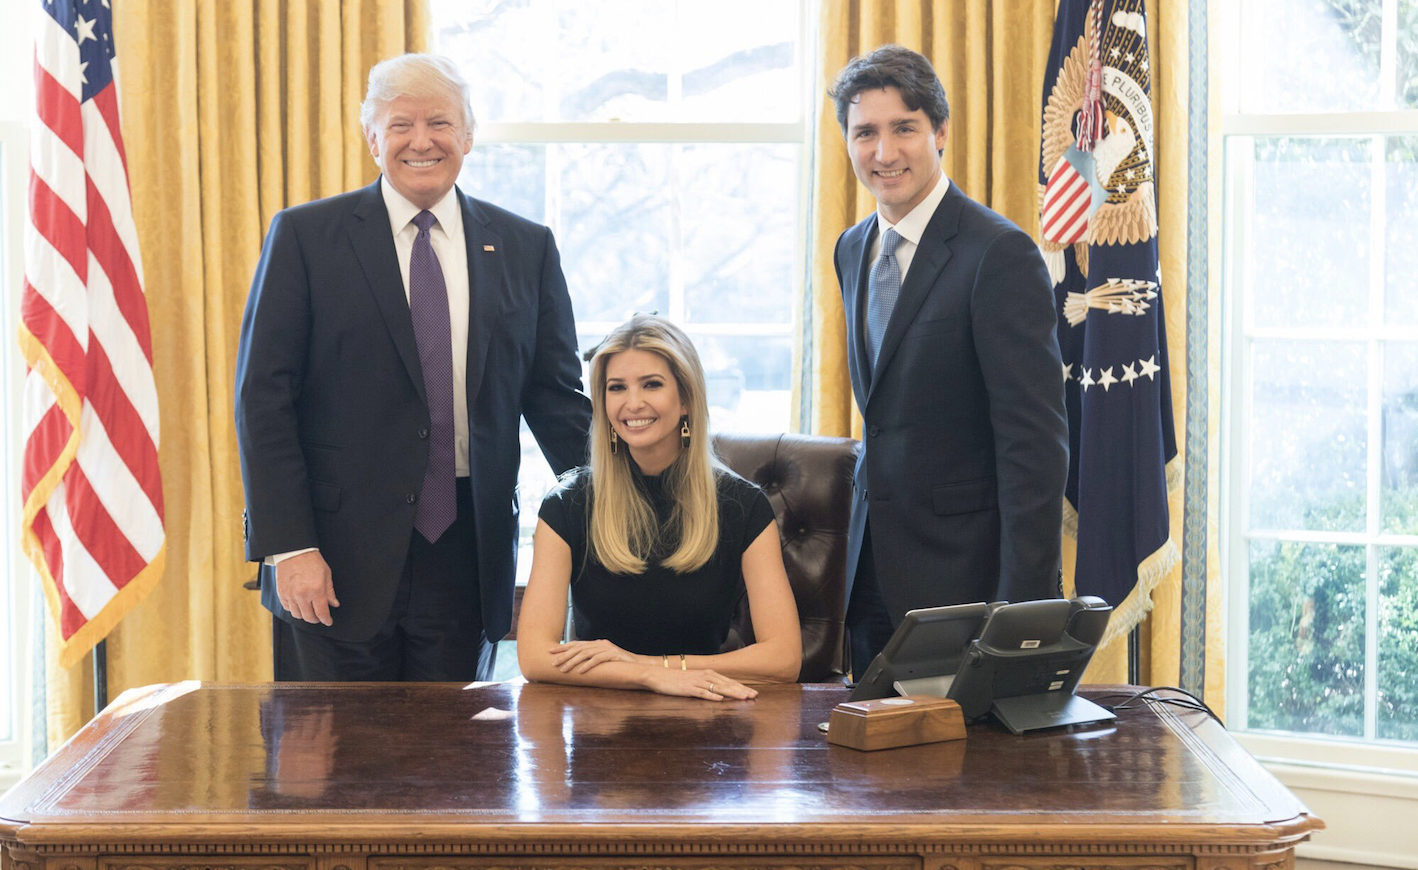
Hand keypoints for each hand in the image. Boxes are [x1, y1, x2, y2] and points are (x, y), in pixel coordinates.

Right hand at [276, 551, 338, 624]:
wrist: (294, 551)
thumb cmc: (312, 561)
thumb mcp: (326, 574)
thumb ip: (330, 592)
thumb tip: (334, 604)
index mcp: (316, 590)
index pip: (321, 613)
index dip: (326, 620)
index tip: (328, 621)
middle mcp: (302, 595)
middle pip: (309, 617)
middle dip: (316, 619)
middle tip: (320, 617)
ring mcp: (290, 595)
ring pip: (297, 615)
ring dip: (304, 615)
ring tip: (309, 611)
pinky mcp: (281, 593)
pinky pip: (287, 608)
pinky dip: (294, 609)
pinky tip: (299, 605)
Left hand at [550, 639, 644, 673]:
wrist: (637, 665)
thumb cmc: (618, 664)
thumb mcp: (603, 659)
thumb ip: (592, 658)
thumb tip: (576, 663)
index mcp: (597, 643)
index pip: (577, 644)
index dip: (564, 647)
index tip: (551, 651)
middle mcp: (600, 644)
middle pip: (579, 648)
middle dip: (564, 655)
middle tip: (553, 663)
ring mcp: (607, 648)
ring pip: (585, 654)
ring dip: (573, 662)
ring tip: (563, 669)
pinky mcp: (613, 655)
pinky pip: (597, 660)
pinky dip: (588, 665)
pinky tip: (580, 671)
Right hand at [642, 667, 756, 700]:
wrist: (659, 676)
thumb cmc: (678, 680)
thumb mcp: (696, 680)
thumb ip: (708, 685)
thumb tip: (721, 692)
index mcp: (708, 674)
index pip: (729, 681)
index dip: (742, 687)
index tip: (753, 693)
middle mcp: (705, 676)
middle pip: (727, 684)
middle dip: (741, 690)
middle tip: (754, 696)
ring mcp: (697, 682)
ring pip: (717, 688)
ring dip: (731, 692)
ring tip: (742, 697)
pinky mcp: (688, 688)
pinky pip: (702, 693)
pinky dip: (711, 696)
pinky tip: (719, 699)